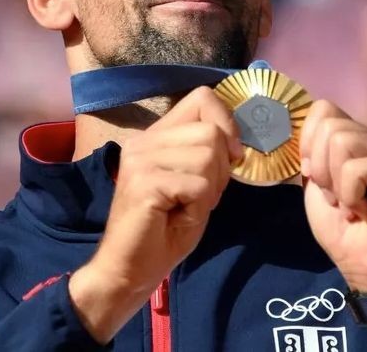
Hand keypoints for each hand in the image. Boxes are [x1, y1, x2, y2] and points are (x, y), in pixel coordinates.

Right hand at [69, 87, 241, 342]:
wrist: (129, 269)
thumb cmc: (164, 230)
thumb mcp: (194, 183)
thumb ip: (208, 154)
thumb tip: (236, 142)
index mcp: (155, 136)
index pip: (202, 98)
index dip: (227, 123)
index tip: (232, 156)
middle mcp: (144, 140)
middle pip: (210, 131)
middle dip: (220, 168)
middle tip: (202, 196)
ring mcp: (140, 159)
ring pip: (207, 157)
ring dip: (210, 189)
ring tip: (187, 206)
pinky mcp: (144, 182)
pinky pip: (197, 185)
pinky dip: (199, 206)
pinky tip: (178, 216)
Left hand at [300, 100, 366, 292]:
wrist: (366, 265)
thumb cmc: (341, 228)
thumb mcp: (314, 183)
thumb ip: (310, 152)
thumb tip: (292, 123)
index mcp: (357, 136)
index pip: (323, 109)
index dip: (308, 142)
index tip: (315, 177)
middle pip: (329, 125)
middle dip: (321, 168)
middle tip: (337, 198)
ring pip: (341, 142)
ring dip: (336, 184)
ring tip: (351, 204)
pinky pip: (355, 169)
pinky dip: (350, 197)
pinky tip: (366, 211)